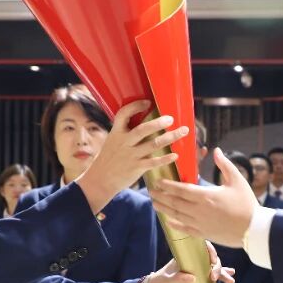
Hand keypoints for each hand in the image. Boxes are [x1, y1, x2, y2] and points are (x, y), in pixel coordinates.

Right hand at [75, 100, 185, 214]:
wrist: (100, 180)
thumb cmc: (109, 159)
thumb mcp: (112, 142)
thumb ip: (125, 133)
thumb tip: (143, 124)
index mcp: (116, 133)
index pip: (123, 114)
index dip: (135, 107)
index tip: (147, 103)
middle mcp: (124, 143)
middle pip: (142, 130)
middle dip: (157, 123)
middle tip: (170, 119)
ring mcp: (131, 155)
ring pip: (152, 145)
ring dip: (169, 138)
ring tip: (182, 132)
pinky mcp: (136, 168)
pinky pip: (153, 162)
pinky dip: (165, 159)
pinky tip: (175, 155)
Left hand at [144, 243, 236, 282]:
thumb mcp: (168, 282)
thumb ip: (178, 279)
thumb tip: (192, 278)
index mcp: (185, 256)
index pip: (200, 247)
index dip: (209, 250)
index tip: (213, 260)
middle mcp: (193, 261)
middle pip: (210, 258)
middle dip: (217, 266)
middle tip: (215, 277)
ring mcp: (198, 270)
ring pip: (214, 267)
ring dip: (223, 272)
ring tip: (230, 281)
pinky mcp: (200, 279)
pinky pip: (213, 277)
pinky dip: (222, 276)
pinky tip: (231, 278)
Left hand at [151, 149, 259, 247]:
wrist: (254, 230)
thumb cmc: (247, 204)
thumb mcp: (237, 181)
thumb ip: (225, 165)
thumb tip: (216, 151)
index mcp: (206, 196)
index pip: (181, 189)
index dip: (168, 185)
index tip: (158, 181)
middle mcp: (199, 210)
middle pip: (174, 202)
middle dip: (161, 196)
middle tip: (151, 191)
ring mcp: (200, 223)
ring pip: (176, 215)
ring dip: (164, 208)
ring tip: (155, 203)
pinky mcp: (204, 233)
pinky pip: (185, 228)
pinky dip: (175, 224)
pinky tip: (168, 220)